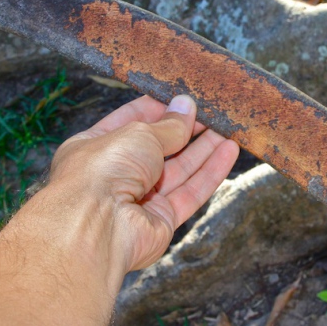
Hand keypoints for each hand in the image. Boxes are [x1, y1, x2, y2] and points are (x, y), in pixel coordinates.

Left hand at [48, 94, 239, 270]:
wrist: (96, 226)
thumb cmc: (102, 172)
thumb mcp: (138, 134)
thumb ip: (168, 125)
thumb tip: (186, 107)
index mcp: (97, 147)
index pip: (131, 122)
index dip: (159, 109)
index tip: (184, 98)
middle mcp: (116, 174)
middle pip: (159, 148)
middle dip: (186, 130)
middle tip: (213, 113)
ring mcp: (138, 200)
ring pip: (179, 171)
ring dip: (204, 150)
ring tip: (230, 129)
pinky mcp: (160, 221)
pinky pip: (190, 193)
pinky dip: (210, 173)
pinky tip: (229, 151)